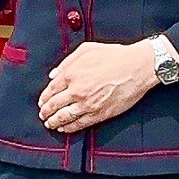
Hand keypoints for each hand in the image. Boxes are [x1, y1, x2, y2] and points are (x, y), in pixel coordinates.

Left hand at [38, 41, 158, 133]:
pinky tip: (64, 128)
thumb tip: (53, 74)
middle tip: (42, 115)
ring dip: (54, 121)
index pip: (51, 89)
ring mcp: (88, 104)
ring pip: (65, 117)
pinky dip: (70, 127)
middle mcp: (77, 91)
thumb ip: (66, 62)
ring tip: (49, 123)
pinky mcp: (100, 113)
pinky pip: (81, 123)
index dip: (44, 97)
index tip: (41, 102)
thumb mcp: (86, 50)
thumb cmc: (114, 56)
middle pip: (54, 105)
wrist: (137, 67)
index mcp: (71, 74)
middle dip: (45, 111)